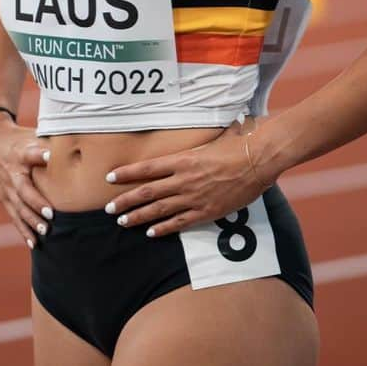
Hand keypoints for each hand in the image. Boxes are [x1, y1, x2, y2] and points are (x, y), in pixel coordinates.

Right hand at [0, 115, 52, 248]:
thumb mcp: (32, 134)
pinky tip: (34, 243)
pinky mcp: (4, 198)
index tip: (49, 155)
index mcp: (20, 153)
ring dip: (31, 221)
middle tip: (51, 214)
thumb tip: (79, 144)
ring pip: (18, 207)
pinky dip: (23, 230)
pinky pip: (14, 216)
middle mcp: (12, 172)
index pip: (29, 153)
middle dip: (36, 203)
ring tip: (45, 231)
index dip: (39, 154)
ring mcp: (6, 188)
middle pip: (23, 189)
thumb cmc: (19, 138)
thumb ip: (52, 141)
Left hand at [103, 120, 272, 238]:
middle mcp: (184, 179)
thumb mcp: (211, 138)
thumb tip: (193, 133)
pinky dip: (164, 228)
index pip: (147, 168)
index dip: (127, 174)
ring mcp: (194, 197)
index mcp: (183, 159)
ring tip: (123, 222)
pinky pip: (180, 223)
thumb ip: (197, 143)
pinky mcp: (206, 212)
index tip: (110, 177)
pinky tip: (151, 232)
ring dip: (139, 216)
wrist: (257, 160)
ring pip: (159, 210)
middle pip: (147, 192)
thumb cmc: (236, 145)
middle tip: (109, 209)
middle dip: (125, 201)